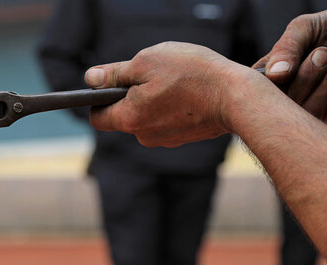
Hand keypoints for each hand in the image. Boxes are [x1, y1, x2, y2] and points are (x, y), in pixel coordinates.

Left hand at [84, 42, 258, 146]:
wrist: (236, 97)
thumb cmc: (191, 74)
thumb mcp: (146, 62)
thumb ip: (114, 73)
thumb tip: (90, 79)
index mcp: (129, 119)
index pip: (97, 117)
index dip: (98, 99)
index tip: (110, 83)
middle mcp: (144, 136)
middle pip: (123, 115)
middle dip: (130, 95)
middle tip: (152, 74)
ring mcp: (164, 140)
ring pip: (146, 116)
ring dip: (152, 99)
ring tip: (174, 82)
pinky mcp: (183, 137)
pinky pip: (165, 120)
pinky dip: (170, 106)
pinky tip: (187, 92)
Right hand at [254, 10, 326, 128]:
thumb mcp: (303, 29)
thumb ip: (285, 49)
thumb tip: (274, 75)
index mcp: (270, 80)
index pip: (255, 98)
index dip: (269, 90)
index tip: (288, 70)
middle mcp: (286, 101)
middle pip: (284, 110)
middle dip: (306, 78)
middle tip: (322, 53)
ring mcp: (309, 113)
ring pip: (311, 112)